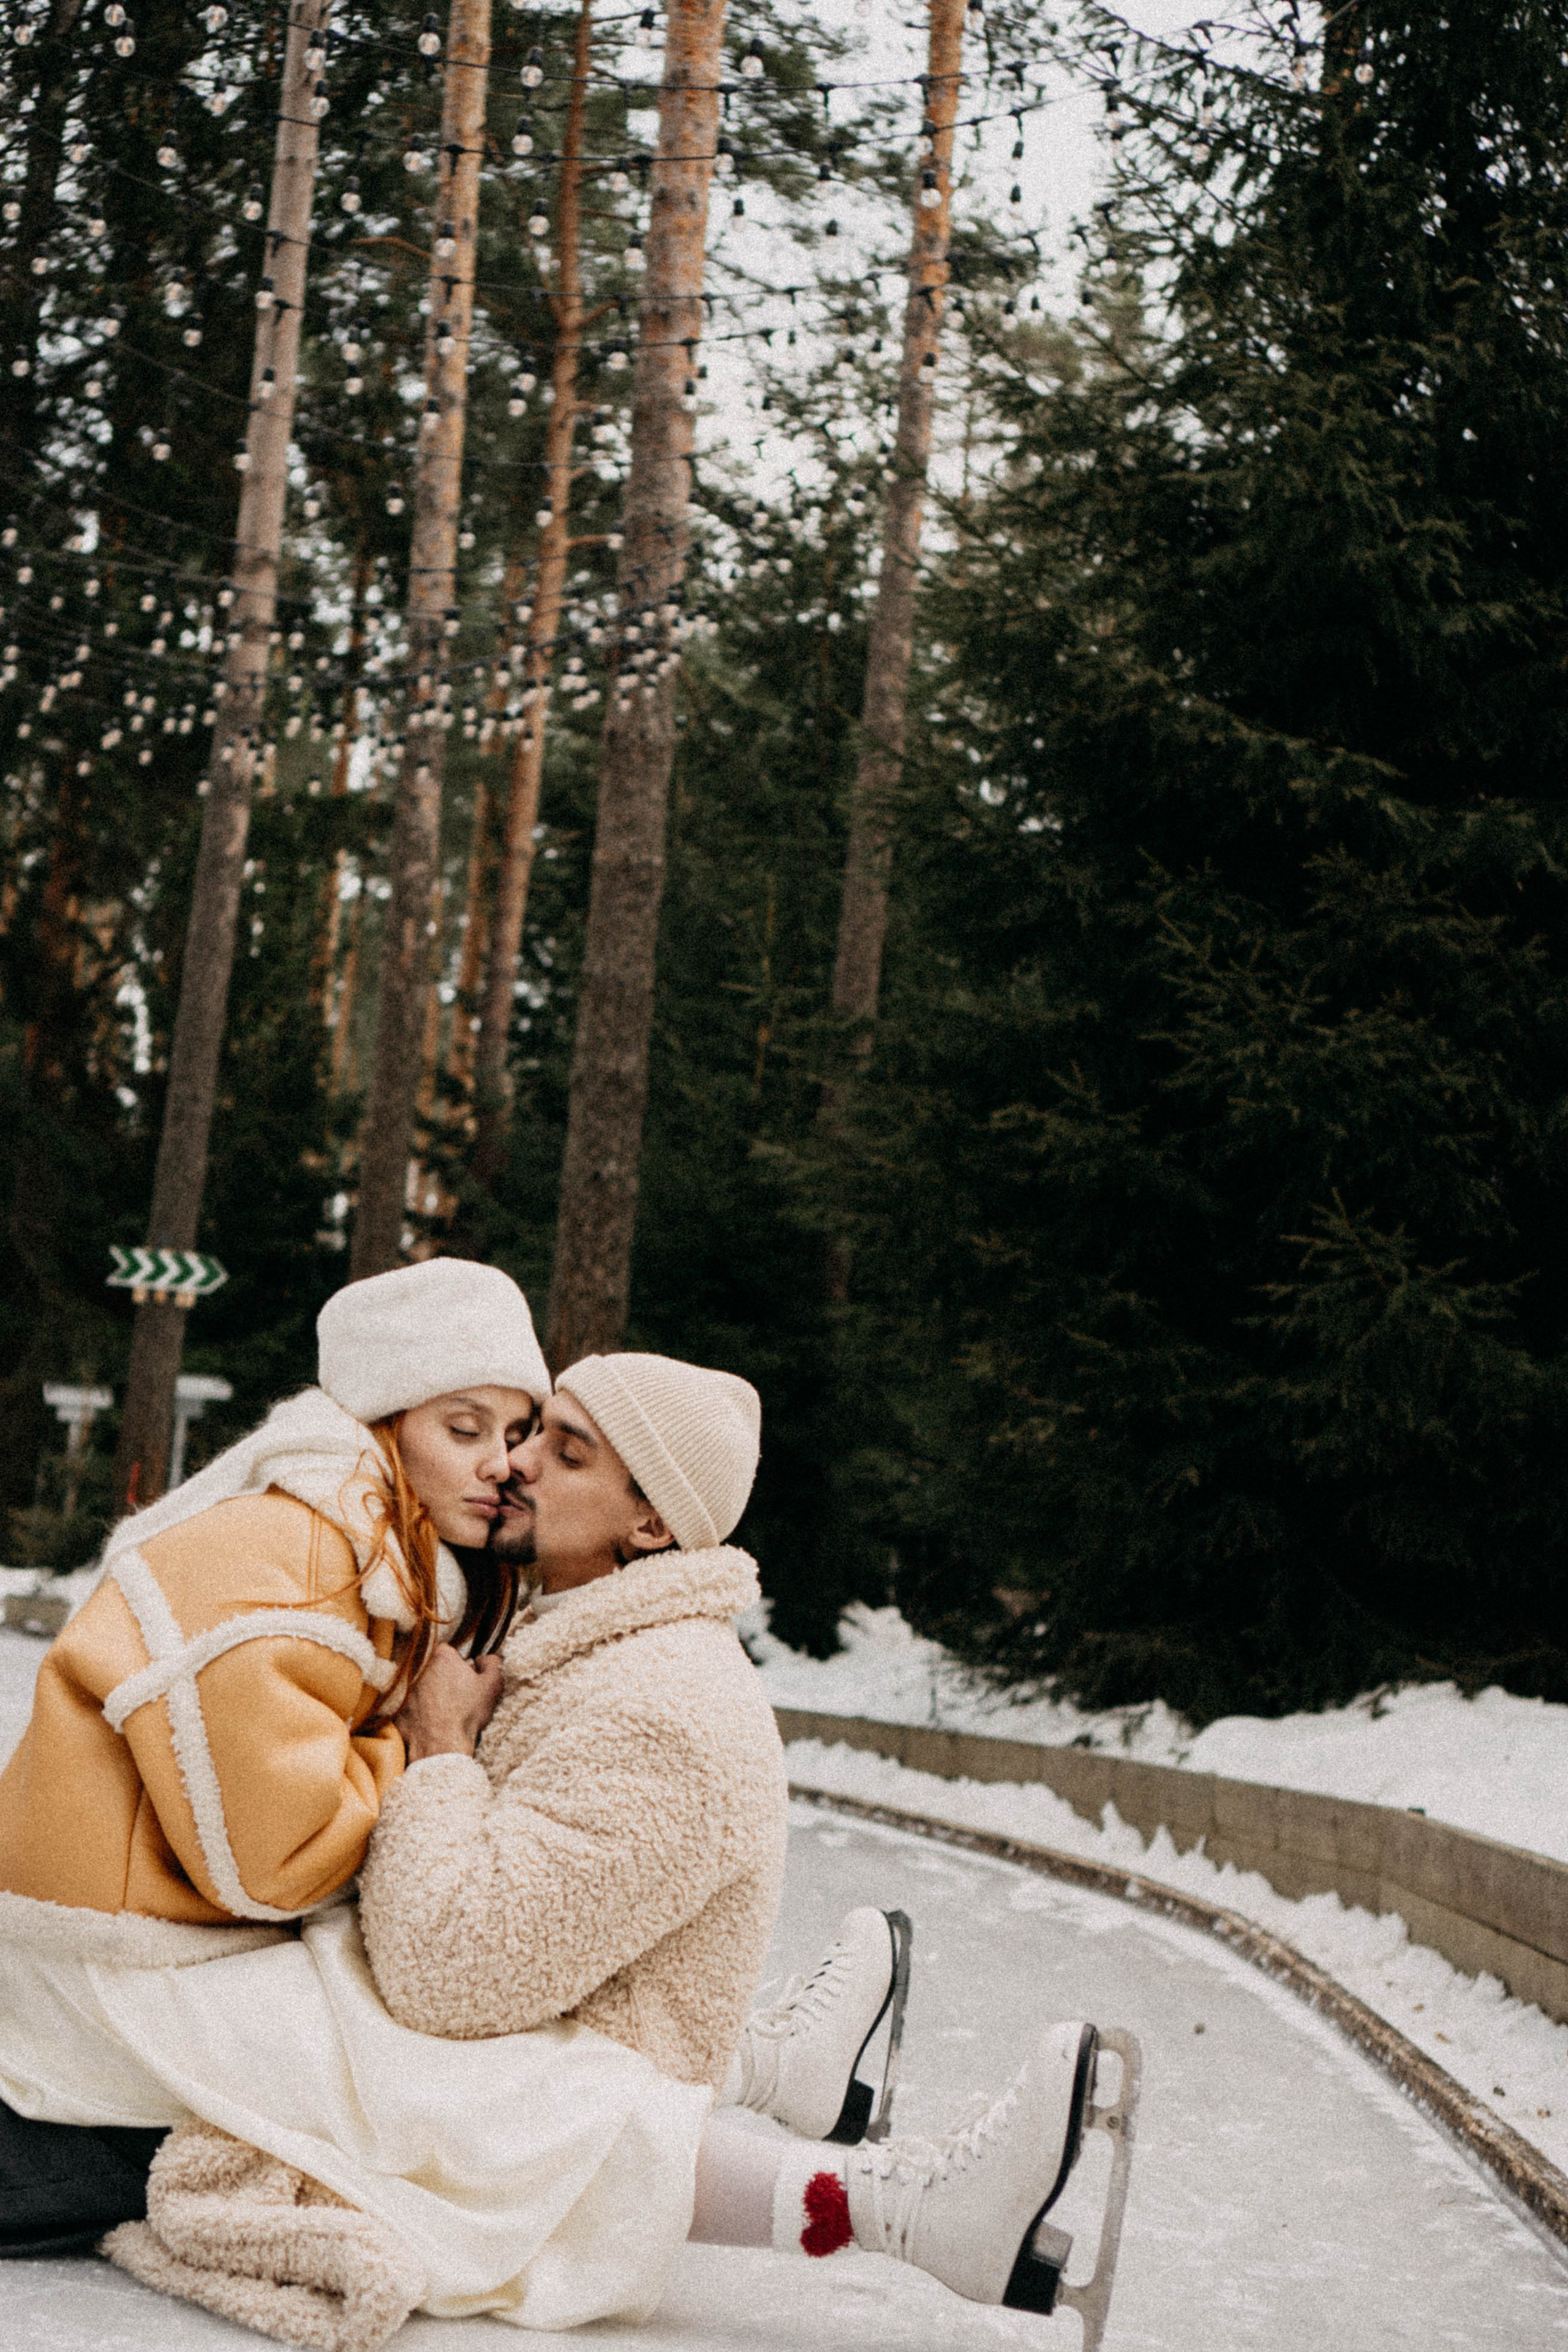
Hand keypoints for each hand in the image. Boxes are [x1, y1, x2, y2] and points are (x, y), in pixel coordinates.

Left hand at [395, 1644, 503, 1763]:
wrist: (441, 1746)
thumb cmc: (466, 1714)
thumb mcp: (492, 1686)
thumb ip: (492, 1663)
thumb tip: (484, 1658)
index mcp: (440, 1656)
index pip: (449, 1652)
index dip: (459, 1666)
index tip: (464, 1681)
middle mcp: (417, 1667)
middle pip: (432, 1668)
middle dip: (442, 1678)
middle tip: (454, 1697)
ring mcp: (403, 1687)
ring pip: (419, 1685)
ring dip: (429, 1693)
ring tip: (442, 1711)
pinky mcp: (395, 1706)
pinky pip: (407, 1704)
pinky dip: (416, 1710)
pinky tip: (428, 1721)